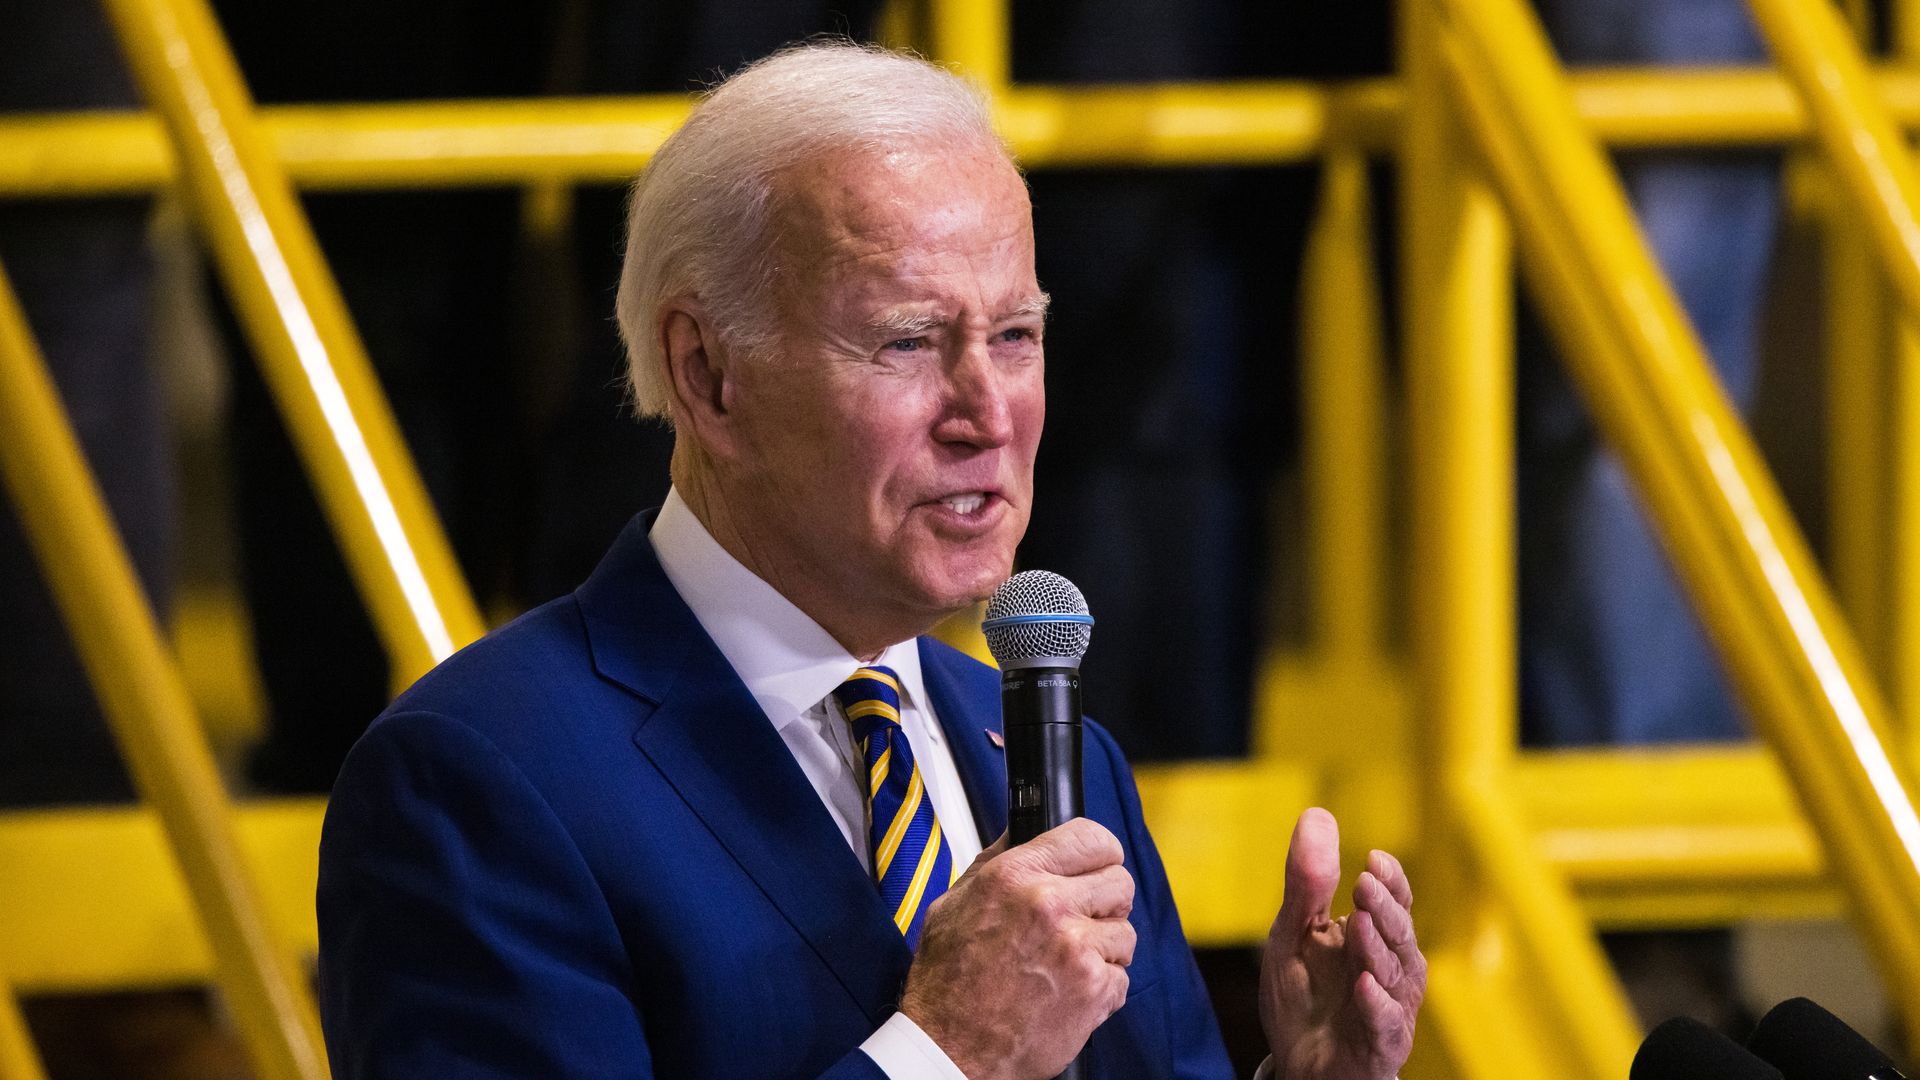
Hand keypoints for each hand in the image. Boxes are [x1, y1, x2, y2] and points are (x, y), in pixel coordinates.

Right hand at [900, 818, 1136, 1079]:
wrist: (950, 1048)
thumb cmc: (948, 982)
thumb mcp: (954, 904)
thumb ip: (996, 863)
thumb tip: (1024, 833)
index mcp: (1014, 876)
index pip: (1090, 836)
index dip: (1099, 852)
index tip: (1097, 864)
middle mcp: (1049, 904)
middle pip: (1119, 881)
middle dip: (1104, 902)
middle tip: (1081, 921)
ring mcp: (1076, 948)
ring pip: (1126, 931)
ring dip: (1104, 947)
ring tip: (1067, 964)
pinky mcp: (1094, 989)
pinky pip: (1122, 975)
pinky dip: (1102, 987)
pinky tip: (1068, 993)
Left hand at [1260, 808, 1423, 1079]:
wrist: (1299, 1063)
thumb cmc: (1303, 996)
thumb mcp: (1292, 933)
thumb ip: (1306, 883)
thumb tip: (1317, 815)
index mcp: (1373, 936)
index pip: (1393, 901)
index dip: (1390, 881)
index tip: (1374, 859)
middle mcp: (1390, 967)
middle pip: (1398, 933)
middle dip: (1383, 907)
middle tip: (1363, 885)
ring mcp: (1389, 1006)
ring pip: (1396, 974)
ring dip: (1377, 948)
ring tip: (1358, 924)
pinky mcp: (1380, 1043)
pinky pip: (1386, 1023)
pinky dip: (1377, 1004)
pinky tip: (1364, 985)